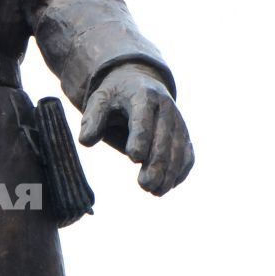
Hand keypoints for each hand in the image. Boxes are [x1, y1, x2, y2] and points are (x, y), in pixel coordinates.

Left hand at [80, 65, 193, 194]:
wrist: (140, 84)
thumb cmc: (116, 97)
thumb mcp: (99, 101)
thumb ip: (92, 120)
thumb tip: (86, 141)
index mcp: (143, 96)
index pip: (143, 119)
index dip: (140, 138)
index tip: (134, 159)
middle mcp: (165, 107)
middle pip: (164, 139)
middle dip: (157, 163)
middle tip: (145, 185)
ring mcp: (178, 121)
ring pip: (179, 149)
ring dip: (170, 172)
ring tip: (155, 191)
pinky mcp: (184, 134)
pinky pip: (188, 154)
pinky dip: (181, 171)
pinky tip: (168, 186)